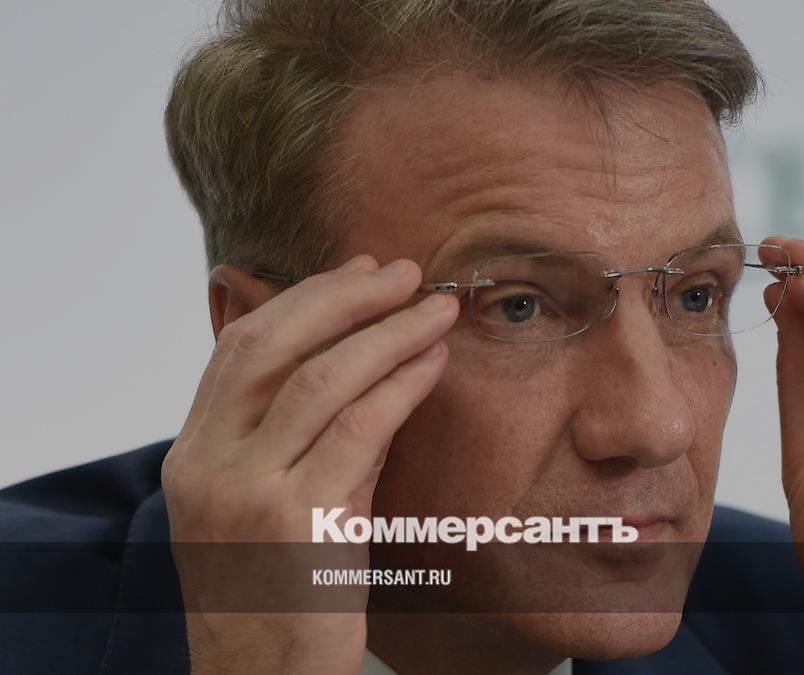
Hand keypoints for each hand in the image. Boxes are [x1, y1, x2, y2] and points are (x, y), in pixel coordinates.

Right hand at [161, 255, 457, 674]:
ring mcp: (248, 493)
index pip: (241, 348)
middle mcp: (208, 466)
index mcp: (192, 455)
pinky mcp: (299, 524)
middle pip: (274, 345)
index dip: (305, 299)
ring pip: (320, 379)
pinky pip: (359, 431)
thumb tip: (374, 361)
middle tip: (407, 273)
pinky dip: (401, 386)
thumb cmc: (279, 595)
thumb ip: (310, 438)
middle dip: (345, 298)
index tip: (361, 271)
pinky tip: (434, 364)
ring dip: (387, 333)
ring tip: (437, 310)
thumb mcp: (275, 506)